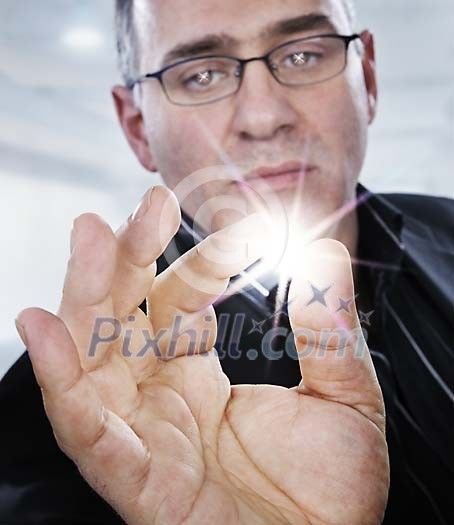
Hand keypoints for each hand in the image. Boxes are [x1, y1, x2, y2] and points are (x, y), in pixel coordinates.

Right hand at [15, 186, 388, 524]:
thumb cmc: (330, 487)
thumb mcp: (343, 392)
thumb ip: (329, 326)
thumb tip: (325, 249)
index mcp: (195, 372)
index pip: (179, 302)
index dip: (204, 262)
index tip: (245, 228)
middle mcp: (157, 395)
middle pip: (120, 317)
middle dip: (125, 258)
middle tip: (145, 204)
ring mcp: (143, 434)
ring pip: (93, 358)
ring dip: (84, 295)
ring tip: (88, 234)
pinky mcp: (139, 482)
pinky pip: (87, 431)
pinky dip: (60, 383)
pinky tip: (41, 329)